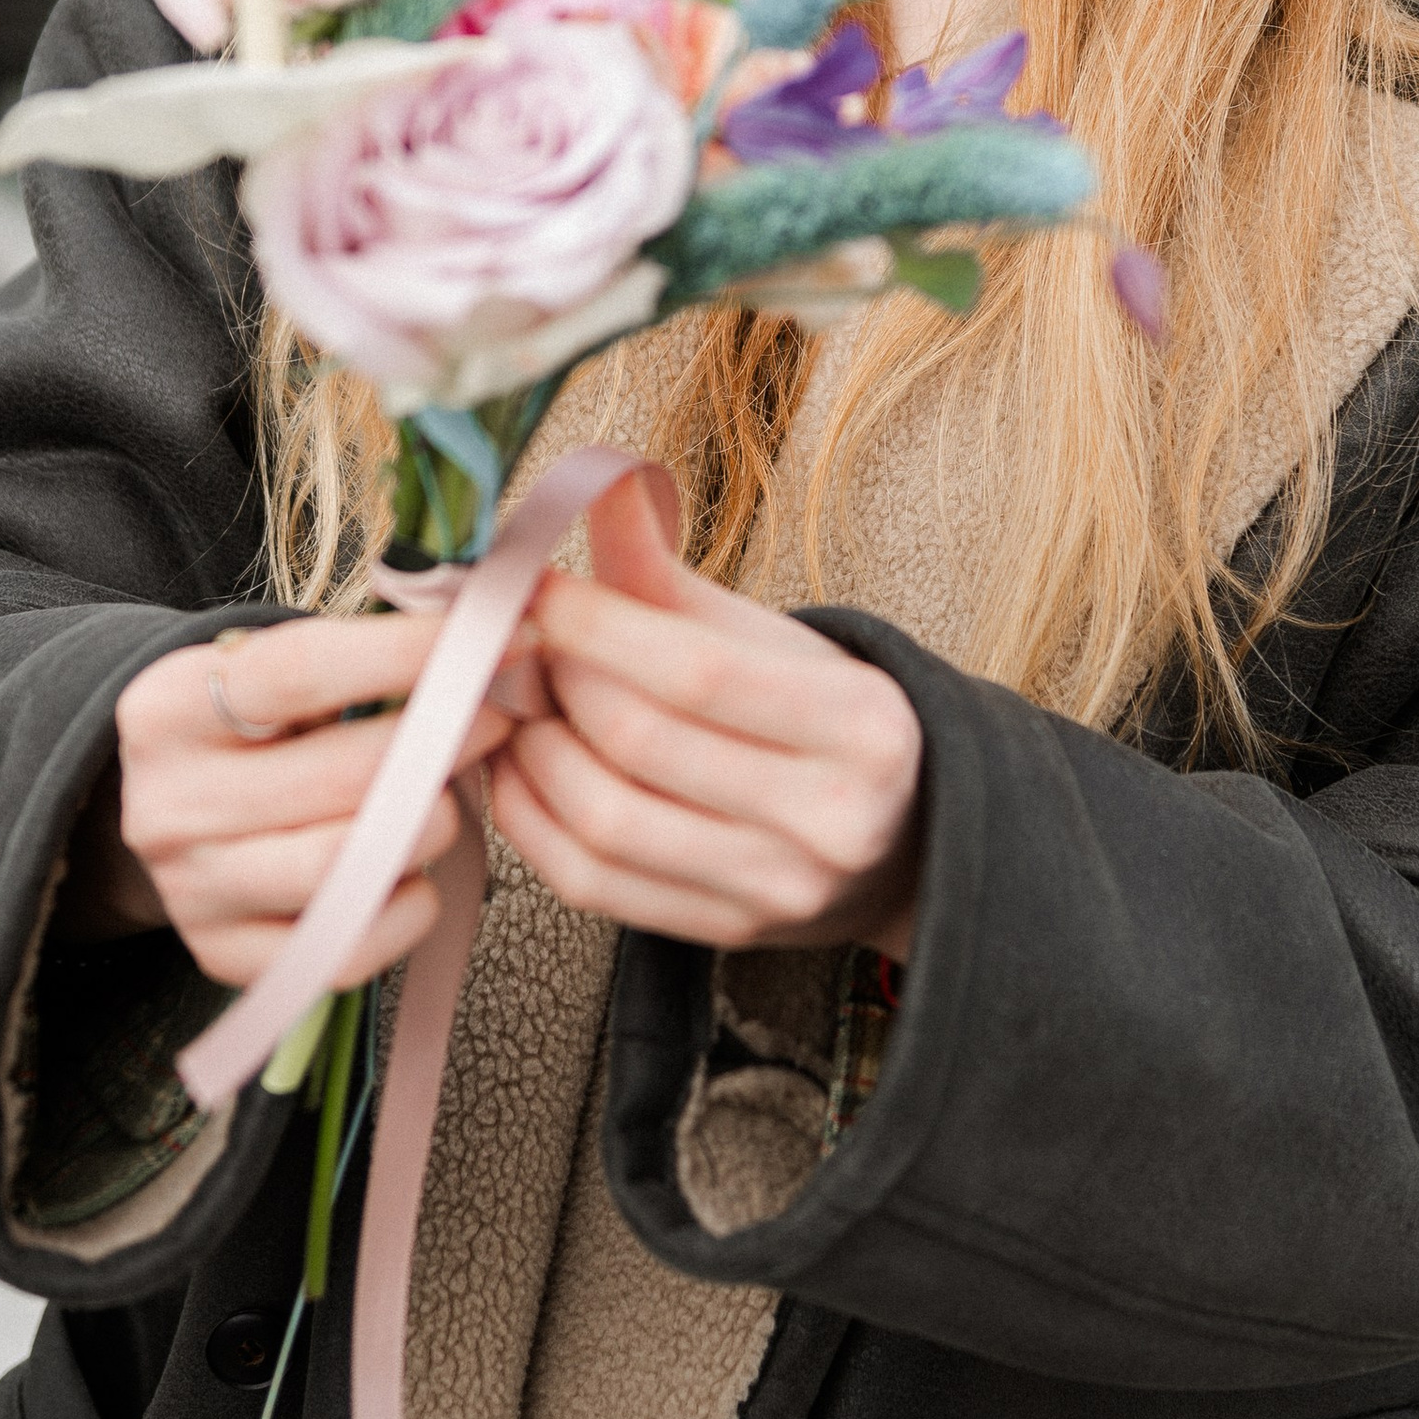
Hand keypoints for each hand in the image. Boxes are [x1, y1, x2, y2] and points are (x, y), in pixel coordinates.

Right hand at [78, 605, 524, 990]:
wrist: (166, 810)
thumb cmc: (246, 727)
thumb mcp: (264, 668)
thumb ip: (354, 653)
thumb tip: (479, 634)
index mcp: (170, 708)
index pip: (303, 671)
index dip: (408, 654)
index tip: (491, 639)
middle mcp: (167, 805)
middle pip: (343, 777)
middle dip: (442, 746)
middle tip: (491, 722)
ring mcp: (192, 891)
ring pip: (349, 866)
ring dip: (428, 828)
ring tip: (441, 800)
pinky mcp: (224, 956)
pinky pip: (348, 950)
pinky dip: (406, 907)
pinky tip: (410, 870)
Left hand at [486, 471, 923, 956]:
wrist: (905, 841)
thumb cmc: (830, 723)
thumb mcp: (773, 638)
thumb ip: (670, 574)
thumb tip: (595, 485)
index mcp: (860, 724)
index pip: (701, 670)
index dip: (598, 624)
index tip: (534, 585)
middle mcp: (830, 817)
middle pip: (643, 744)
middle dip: (554, 681)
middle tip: (512, 640)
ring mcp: (777, 888)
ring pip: (605, 822)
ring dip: (530, 750)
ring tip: (513, 701)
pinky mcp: (724, 934)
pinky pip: (592, 885)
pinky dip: (531, 821)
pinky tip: (519, 768)